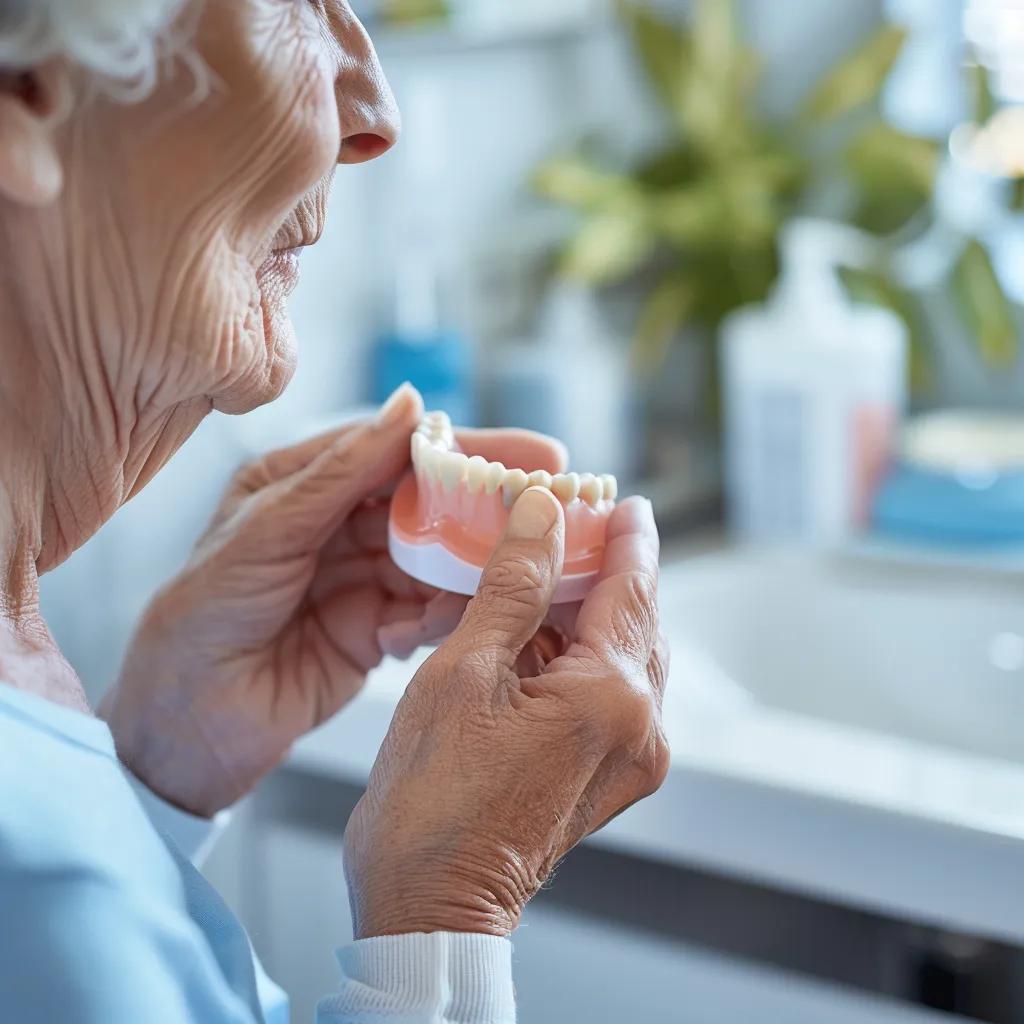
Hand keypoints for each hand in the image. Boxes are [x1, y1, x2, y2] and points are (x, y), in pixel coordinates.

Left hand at [102, 385, 567, 817]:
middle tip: (558, 504)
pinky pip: (426, 616)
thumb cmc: (200, 614)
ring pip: (437, 563)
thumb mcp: (270, 529)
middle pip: (430, 507)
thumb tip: (413, 404)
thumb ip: (344, 472)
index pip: (400, 453)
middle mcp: (336, 526)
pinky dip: (450, 618)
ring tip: (532, 565)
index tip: (533, 452)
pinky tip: (468, 618)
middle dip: (489, 507)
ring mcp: (357, 580)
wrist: (183, 725)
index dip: (468, 450)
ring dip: (479, 565)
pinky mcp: (371, 633)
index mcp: (304, 483)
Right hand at [344, 487, 668, 937]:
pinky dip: (578, 659)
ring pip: (622, 659)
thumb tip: (542, 515)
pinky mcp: (608, 778)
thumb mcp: (465, 670)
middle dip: (606, 572)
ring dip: (587, 615)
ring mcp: (630, 759)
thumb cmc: (433, 797)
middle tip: (572, 528)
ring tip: (541, 577)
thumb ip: (514, 584)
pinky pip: (608, 696)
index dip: (626, 538)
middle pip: (635, 622)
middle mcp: (640, 729)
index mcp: (613, 697)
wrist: (429, 904)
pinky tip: (534, 639)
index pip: (632, 589)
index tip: (625, 502)